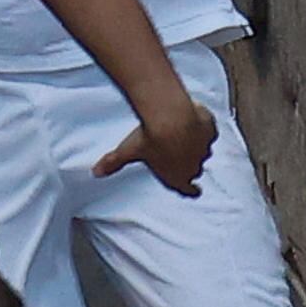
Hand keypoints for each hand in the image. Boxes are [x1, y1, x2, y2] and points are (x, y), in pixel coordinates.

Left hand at [92, 100, 216, 196]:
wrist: (169, 117)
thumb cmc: (149, 139)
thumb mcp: (127, 152)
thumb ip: (113, 163)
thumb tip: (96, 172)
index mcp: (177, 177)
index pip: (188, 190)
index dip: (190, 190)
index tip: (193, 190)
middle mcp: (195, 165)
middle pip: (195, 169)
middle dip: (187, 161)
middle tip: (177, 151)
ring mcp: (204, 148)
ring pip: (202, 148)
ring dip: (194, 142)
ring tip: (183, 131)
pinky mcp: (209, 129)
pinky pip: (207, 129)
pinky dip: (202, 124)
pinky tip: (192, 116)